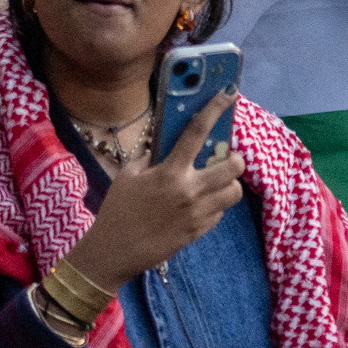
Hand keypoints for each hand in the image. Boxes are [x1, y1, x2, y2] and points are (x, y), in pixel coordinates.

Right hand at [59, 94, 245, 286]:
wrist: (113, 252)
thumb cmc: (117, 211)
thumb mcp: (127, 176)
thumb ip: (150, 157)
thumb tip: (168, 145)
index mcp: (170, 172)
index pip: (197, 133)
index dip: (216, 109)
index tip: (230, 94)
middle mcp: (190, 190)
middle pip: (234, 166)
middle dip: (234, 159)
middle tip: (224, 160)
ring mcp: (198, 213)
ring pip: (234, 191)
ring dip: (228, 185)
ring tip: (214, 184)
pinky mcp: (200, 231)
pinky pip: (221, 213)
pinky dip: (215, 206)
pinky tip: (199, 206)